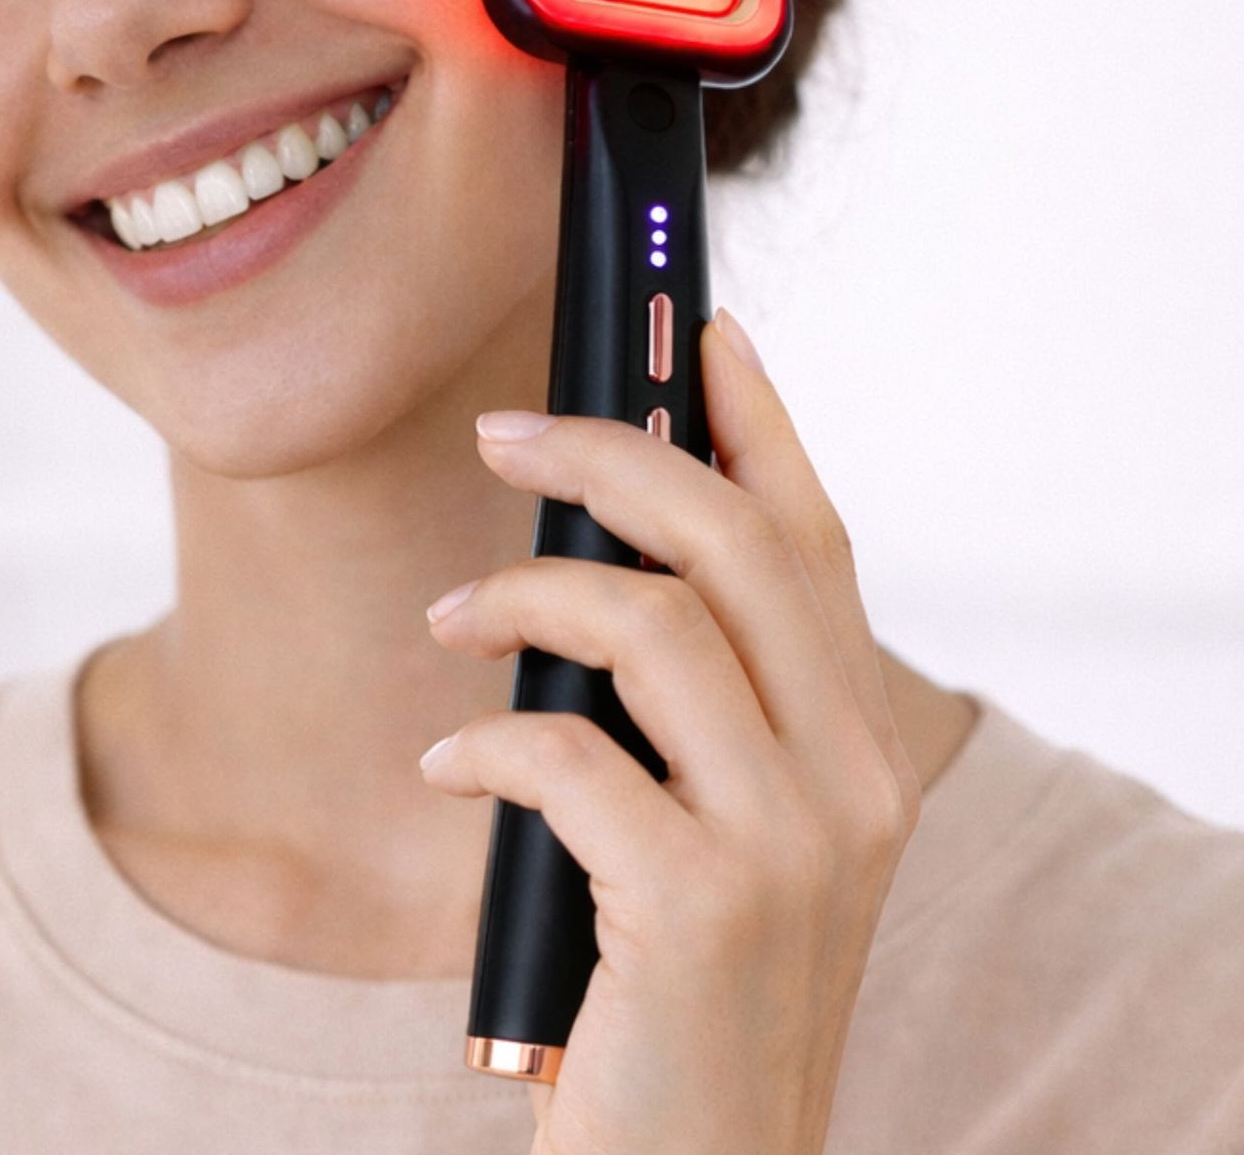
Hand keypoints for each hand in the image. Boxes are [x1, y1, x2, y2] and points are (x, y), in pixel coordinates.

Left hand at [420, 309, 919, 1154]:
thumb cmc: (674, 982)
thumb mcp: (714, 821)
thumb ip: (691, 700)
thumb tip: (590, 553)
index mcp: (857, 742)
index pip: (818, 536)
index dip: (758, 417)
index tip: (698, 324)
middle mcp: (853, 779)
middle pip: (736, 541)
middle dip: (610, 455)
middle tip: (501, 431)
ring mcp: (790, 846)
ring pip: (652, 623)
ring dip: (523, 597)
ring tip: (450, 620)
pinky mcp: (702, 911)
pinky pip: (569, 754)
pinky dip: (490, 743)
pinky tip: (452, 770)